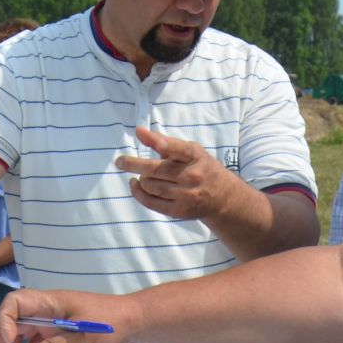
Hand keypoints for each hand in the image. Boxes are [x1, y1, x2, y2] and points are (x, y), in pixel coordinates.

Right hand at [0, 289, 134, 342]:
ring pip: (24, 336)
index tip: (7, 340)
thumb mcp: (82, 336)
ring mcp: (53, 325)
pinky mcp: (60, 338)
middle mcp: (47, 311)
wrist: (134, 325)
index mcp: (50, 302)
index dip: (5, 320)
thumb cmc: (111, 321)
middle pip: (14, 321)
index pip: (16, 303)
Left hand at [115, 127, 237, 221]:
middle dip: (134, 164)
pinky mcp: (179, 211)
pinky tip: (135, 185)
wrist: (222, 198)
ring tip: (140, 175)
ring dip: (140, 179)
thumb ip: (165, 142)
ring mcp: (186, 195)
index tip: (150, 139)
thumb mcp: (190, 151)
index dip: (164, 145)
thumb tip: (139, 131)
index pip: (179, 149)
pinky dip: (139, 193)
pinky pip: (151, 202)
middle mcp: (192, 176)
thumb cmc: (201, 167)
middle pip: (157, 170)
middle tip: (120, 161)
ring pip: (151, 186)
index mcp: (196, 157)